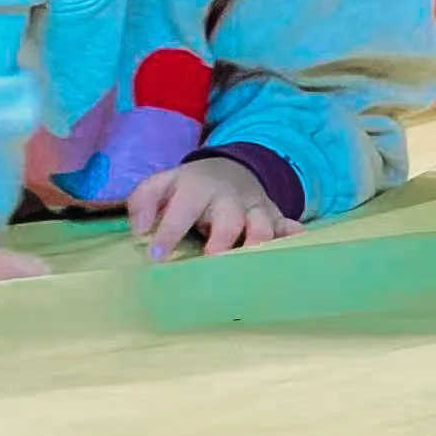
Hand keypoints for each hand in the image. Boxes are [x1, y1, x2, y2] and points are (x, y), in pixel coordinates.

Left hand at [127, 159, 302, 262]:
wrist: (228, 169)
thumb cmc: (187, 187)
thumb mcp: (161, 184)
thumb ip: (143, 202)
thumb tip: (138, 229)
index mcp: (197, 188)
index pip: (182, 210)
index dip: (169, 233)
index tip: (156, 258)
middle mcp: (228, 198)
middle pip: (230, 217)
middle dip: (223, 239)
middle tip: (212, 262)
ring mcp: (254, 207)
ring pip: (263, 225)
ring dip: (259, 244)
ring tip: (251, 266)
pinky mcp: (274, 217)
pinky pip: (287, 225)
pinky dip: (292, 235)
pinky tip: (296, 243)